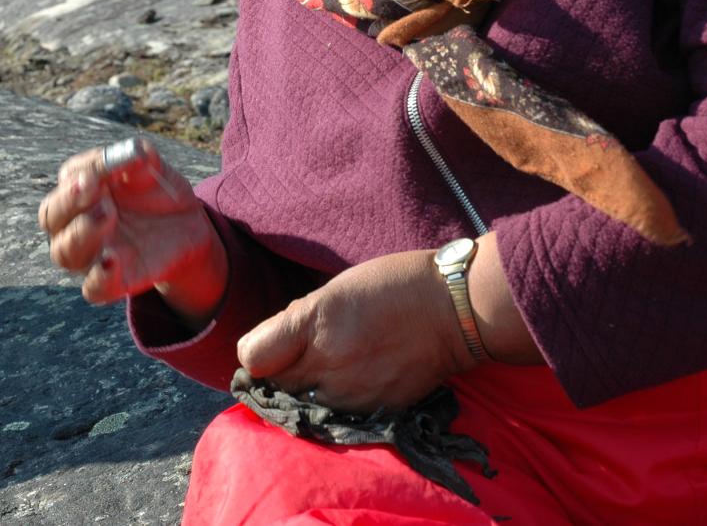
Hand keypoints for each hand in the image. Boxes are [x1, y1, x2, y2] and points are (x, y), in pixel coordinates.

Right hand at [39, 137, 226, 325]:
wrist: (187, 226)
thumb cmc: (157, 191)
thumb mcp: (154, 169)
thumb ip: (141, 157)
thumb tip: (135, 152)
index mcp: (82, 189)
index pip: (67, 180)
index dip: (80, 175)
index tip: (98, 173)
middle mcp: (76, 222)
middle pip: (52, 217)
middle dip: (69, 204)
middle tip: (97, 194)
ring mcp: (91, 254)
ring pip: (64, 253)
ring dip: (81, 234)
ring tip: (108, 217)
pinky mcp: (113, 281)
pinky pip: (93, 288)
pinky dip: (98, 278)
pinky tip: (112, 261)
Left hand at [236, 250, 476, 412]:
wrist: (453, 311)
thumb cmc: (393, 287)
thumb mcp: (334, 288)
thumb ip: (296, 321)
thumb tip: (266, 348)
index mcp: (315, 322)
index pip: (253, 357)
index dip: (258, 354)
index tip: (269, 349)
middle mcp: (328, 362)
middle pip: (276, 388)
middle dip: (279, 378)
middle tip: (299, 363)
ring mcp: (352, 393)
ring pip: (303, 409)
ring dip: (306, 397)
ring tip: (327, 377)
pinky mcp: (374, 413)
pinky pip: (336, 419)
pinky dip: (335, 408)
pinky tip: (350, 388)